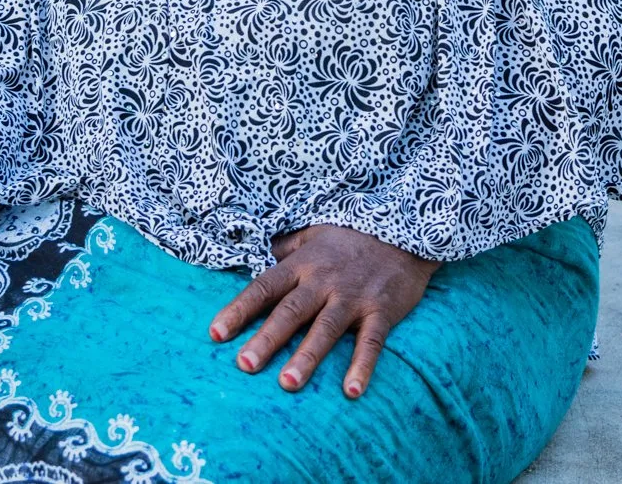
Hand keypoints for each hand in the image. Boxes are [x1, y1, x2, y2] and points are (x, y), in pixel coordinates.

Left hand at [208, 225, 439, 397]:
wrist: (406, 230)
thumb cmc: (353, 235)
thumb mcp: (315, 233)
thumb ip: (287, 247)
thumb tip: (260, 252)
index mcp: (303, 264)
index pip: (264, 287)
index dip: (239, 310)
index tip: (215, 334)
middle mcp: (324, 281)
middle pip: (290, 311)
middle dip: (267, 338)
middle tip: (245, 365)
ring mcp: (353, 296)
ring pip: (326, 328)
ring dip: (308, 356)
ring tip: (288, 384)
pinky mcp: (382, 310)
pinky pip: (371, 340)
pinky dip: (363, 365)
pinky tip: (352, 390)